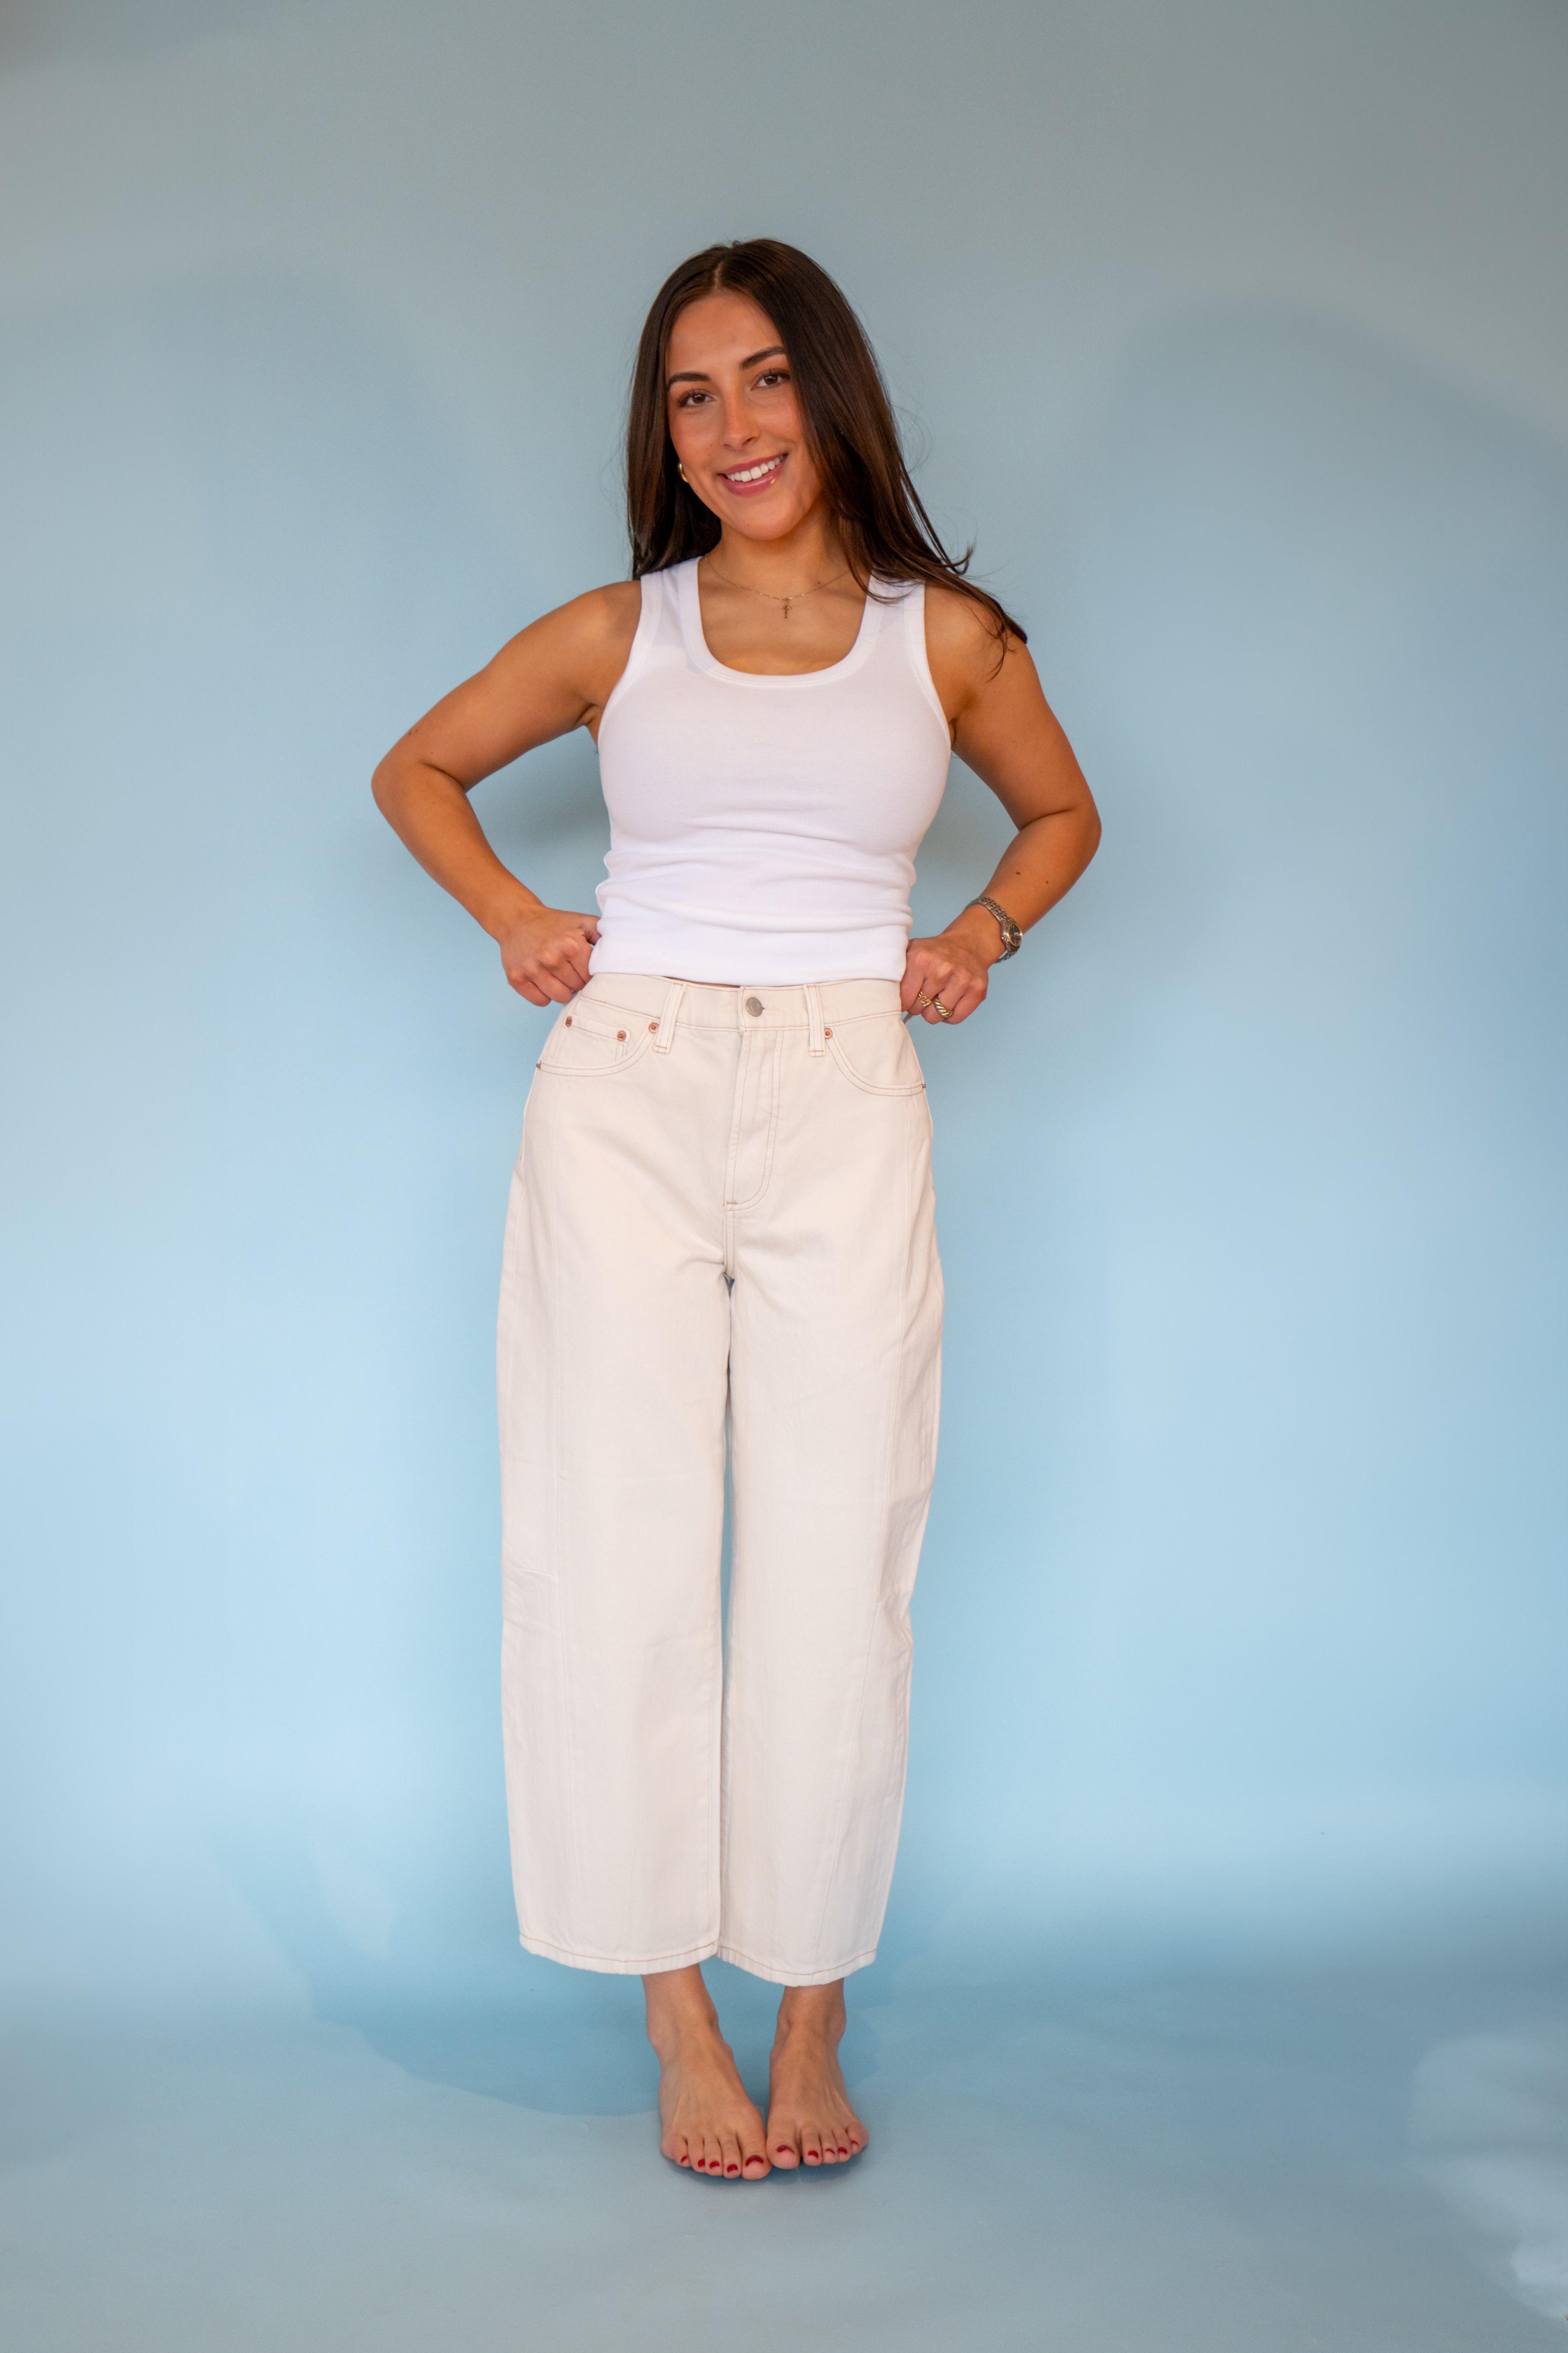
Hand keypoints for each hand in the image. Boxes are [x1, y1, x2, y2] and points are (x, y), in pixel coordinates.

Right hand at [496, 903, 598, 1004]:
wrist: (517, 919)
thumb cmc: (553, 923)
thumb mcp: (581, 921)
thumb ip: (603, 934)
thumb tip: (621, 950)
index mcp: (571, 945)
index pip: (590, 977)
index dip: (587, 973)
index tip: (580, 966)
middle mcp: (552, 958)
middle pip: (577, 988)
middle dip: (574, 981)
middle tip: (566, 968)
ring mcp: (533, 969)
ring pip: (560, 997)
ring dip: (561, 989)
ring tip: (556, 975)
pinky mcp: (517, 978)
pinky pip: (541, 1001)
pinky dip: (543, 995)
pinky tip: (542, 980)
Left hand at [899, 908, 998, 1025]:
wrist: (968, 944)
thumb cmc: (935, 952)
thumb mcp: (911, 951)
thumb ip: (894, 970)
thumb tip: (879, 995)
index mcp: (920, 958)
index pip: (903, 999)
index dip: (903, 1001)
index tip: (908, 994)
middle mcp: (942, 968)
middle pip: (918, 1009)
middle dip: (918, 1004)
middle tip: (926, 991)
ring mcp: (961, 979)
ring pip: (936, 1016)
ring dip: (934, 1011)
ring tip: (938, 995)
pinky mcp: (977, 990)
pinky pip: (954, 1018)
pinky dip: (950, 1015)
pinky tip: (951, 999)